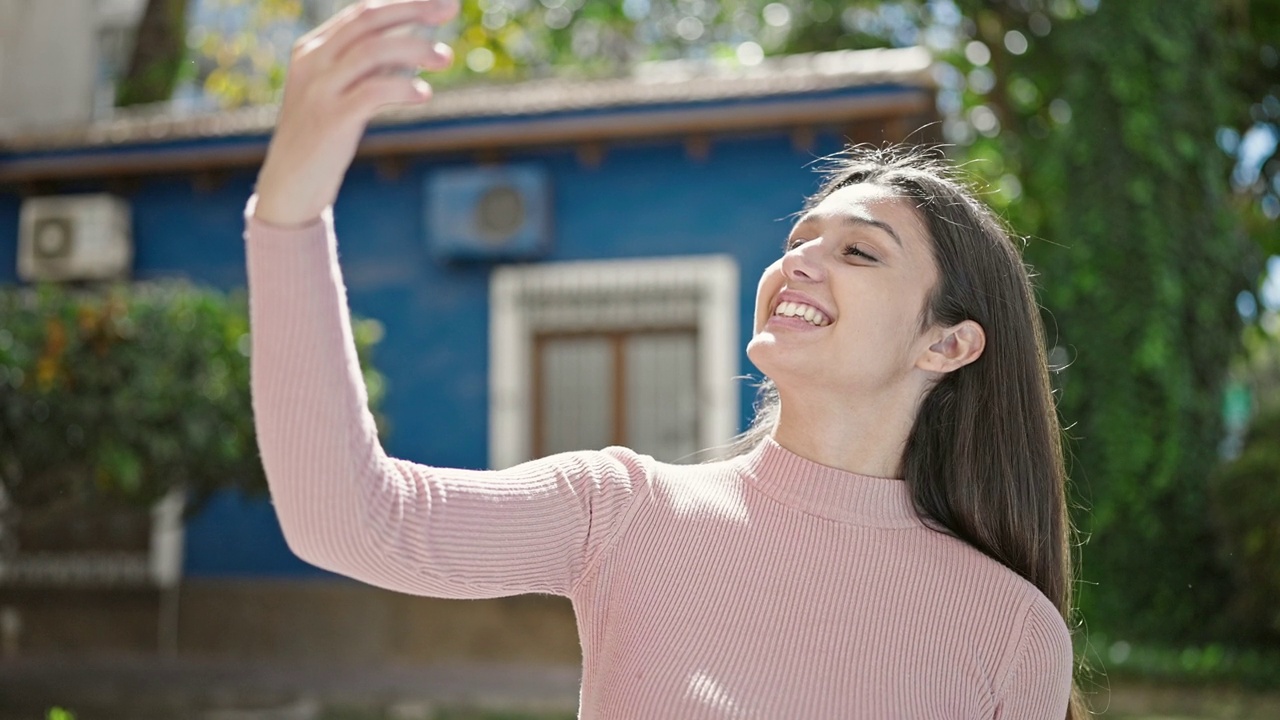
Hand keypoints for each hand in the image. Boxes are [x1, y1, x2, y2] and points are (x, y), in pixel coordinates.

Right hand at [253, 0, 457, 226]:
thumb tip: (415, 49)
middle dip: (413, 9)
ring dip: (415, 48)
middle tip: (451, 9)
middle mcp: (312, 62)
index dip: (404, 3)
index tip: (443, 2)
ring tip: (446, 58)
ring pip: (372, 50)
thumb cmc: (323, 139)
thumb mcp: (341, 94)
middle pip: (368, 20)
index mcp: (313, 49)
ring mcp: (318, 90)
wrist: (289, 186)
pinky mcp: (329, 119)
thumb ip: (368, 70)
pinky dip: (402, 87)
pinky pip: (372, 92)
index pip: (362, 13)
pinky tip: (424, 93)